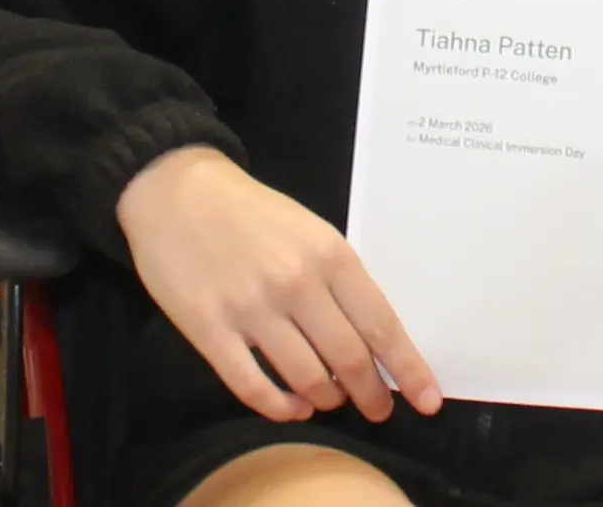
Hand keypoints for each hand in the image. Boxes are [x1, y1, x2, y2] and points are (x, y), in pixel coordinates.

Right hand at [115, 147, 442, 423]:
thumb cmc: (251, 212)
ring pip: (306, 379)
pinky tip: (292, 407)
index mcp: (328, 254)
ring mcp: (251, 309)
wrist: (175, 192)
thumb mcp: (309, 230)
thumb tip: (370, 338)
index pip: (380, 324)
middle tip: (378, 411)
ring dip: (328, 400)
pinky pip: (252, 386)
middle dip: (371, 395)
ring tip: (332, 402)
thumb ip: (338, 279)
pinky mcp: (209, 330)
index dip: (407, 368)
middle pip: (349, 359)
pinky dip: (280, 407)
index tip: (427, 400)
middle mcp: (296, 284)